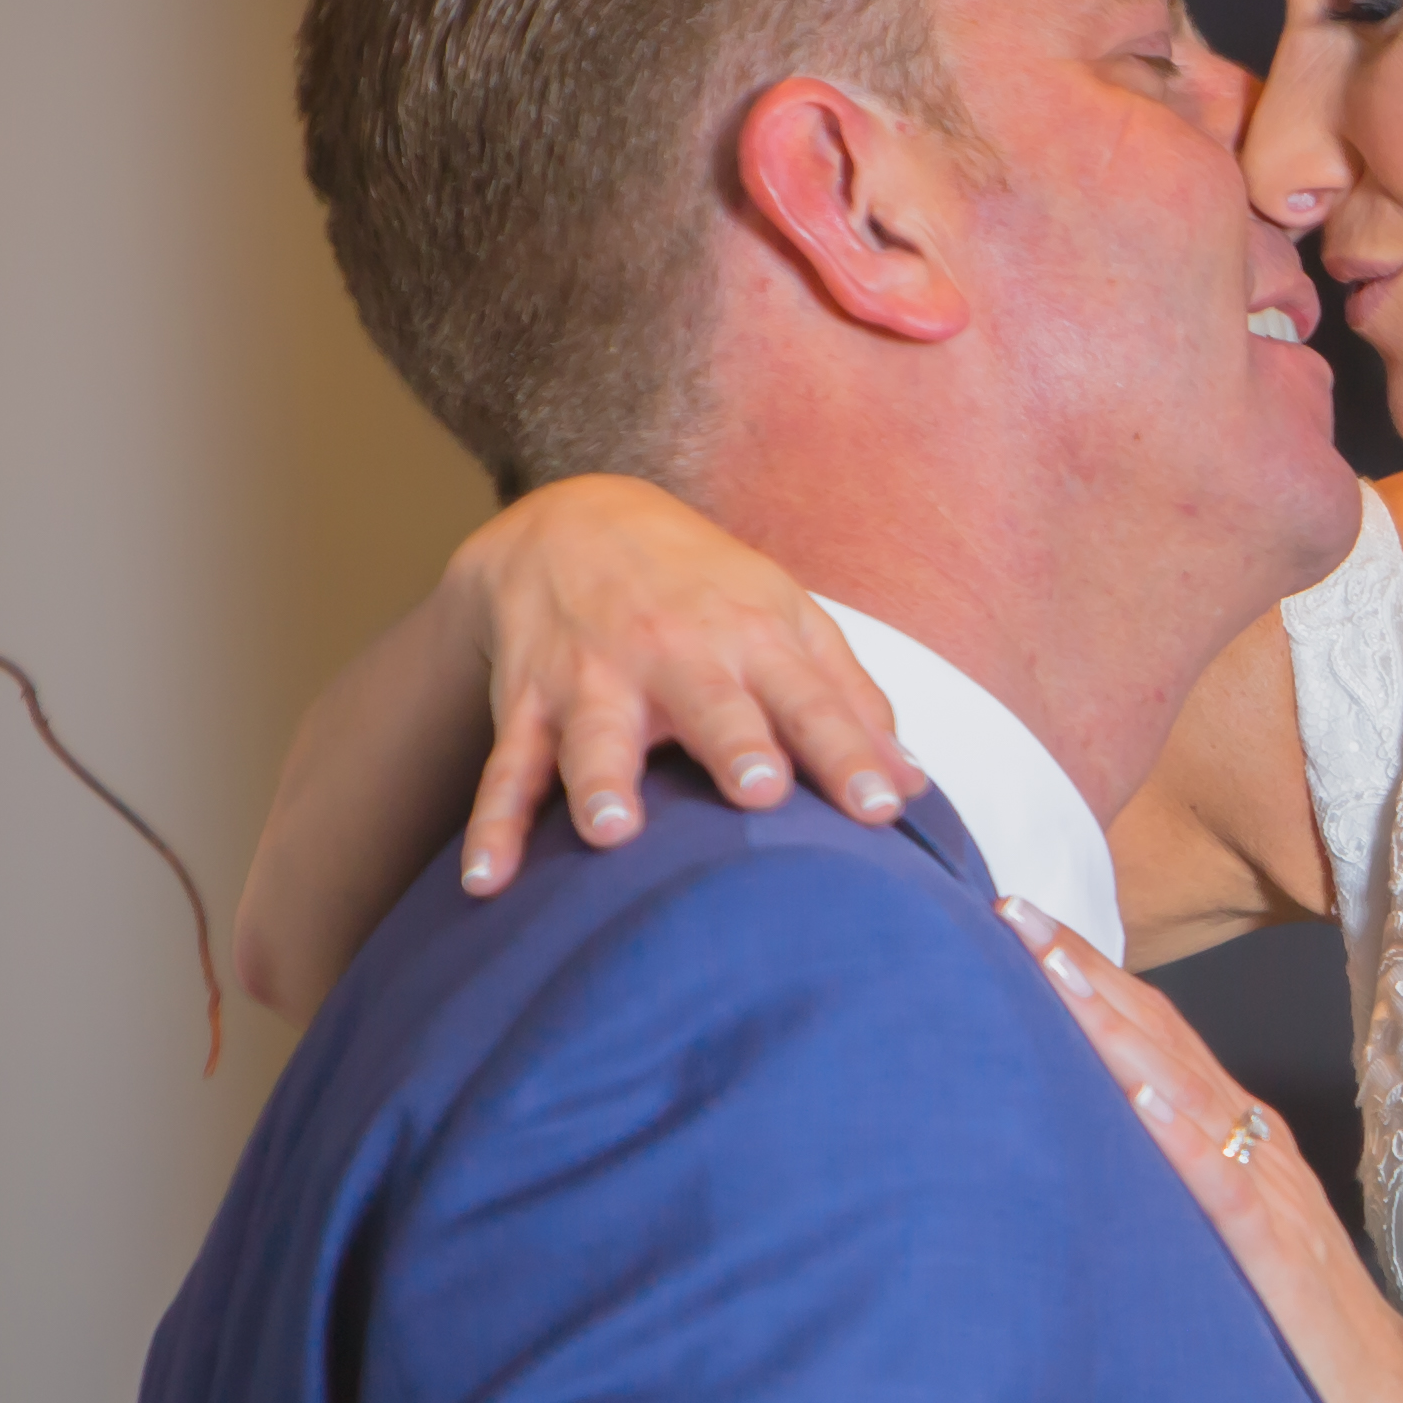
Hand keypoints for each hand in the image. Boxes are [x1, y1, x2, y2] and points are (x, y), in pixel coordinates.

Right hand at [437, 475, 926, 893]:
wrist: (573, 522)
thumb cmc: (705, 590)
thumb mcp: (784, 618)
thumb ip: (848, 700)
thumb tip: (913, 784)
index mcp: (751, 638)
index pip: (811, 699)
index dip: (848, 752)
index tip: (882, 808)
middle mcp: (673, 654)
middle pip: (709, 704)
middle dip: (732, 744)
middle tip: (758, 791)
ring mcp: (594, 679)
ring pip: (594, 735)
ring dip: (600, 781)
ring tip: (611, 832)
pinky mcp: (527, 702)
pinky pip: (506, 768)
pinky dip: (493, 824)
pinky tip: (488, 880)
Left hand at [996, 899, 1402, 1402]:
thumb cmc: (1306, 1355)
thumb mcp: (1216, 1258)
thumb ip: (1161, 1206)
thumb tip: (1068, 1173)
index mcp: (1233, 1148)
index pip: (1150, 1041)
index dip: (1083, 978)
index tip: (1007, 916)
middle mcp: (1252, 1153)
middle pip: (1160, 1038)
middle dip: (1081, 968)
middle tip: (1004, 900)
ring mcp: (1271, 1199)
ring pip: (1183, 1088)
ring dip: (1115, 1021)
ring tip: (1049, 961)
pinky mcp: (1281, 1260)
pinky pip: (1224, 1184)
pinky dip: (1177, 1130)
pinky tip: (1133, 1090)